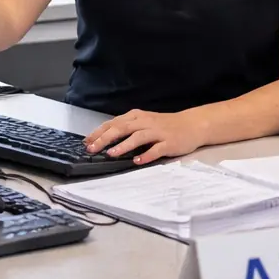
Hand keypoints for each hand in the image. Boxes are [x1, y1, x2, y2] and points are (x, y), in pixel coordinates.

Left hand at [85, 109, 206, 165]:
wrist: (192, 124)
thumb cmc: (165, 125)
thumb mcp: (144, 122)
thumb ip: (127, 128)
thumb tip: (105, 139)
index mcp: (137, 116)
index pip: (114, 123)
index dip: (99, 132)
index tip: (86, 141)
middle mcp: (146, 122)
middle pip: (122, 128)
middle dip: (105, 138)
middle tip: (92, 149)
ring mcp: (158, 132)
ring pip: (138, 137)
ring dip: (124, 145)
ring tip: (111, 154)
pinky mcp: (169, 143)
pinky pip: (156, 149)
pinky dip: (146, 155)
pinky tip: (137, 161)